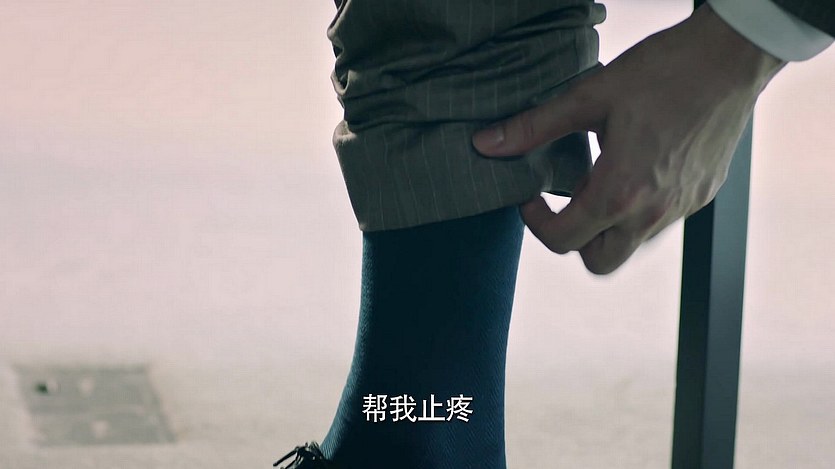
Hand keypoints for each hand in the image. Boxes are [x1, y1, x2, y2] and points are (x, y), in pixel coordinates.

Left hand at [472, 4, 784, 274]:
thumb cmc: (664, 70)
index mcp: (621, 191)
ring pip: (631, 245)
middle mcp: (654, 212)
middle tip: (565, 201)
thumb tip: (486, 145)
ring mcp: (682, 208)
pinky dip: (637, 211)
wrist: (733, 56)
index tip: (532, 197)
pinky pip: (660, 222)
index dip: (536, 223)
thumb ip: (534, 127)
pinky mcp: (702, 196)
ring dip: (606, 226)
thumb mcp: (589, 96)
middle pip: (599, 262)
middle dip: (573, 240)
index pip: (563, 240)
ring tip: (602, 179)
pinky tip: (636, 169)